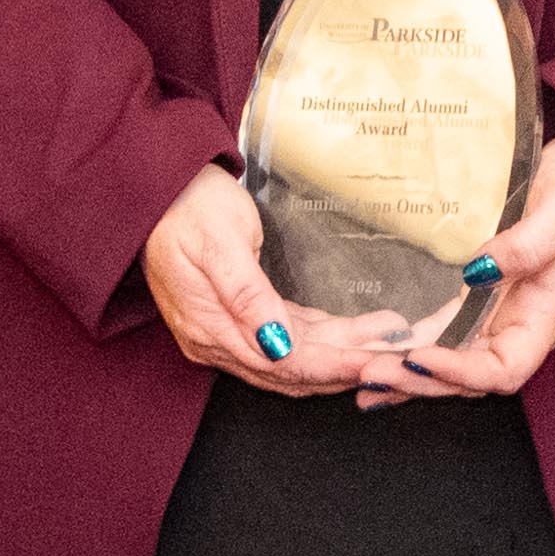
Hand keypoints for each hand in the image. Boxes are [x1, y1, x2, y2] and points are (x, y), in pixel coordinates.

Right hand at [139, 161, 437, 400]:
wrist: (155, 186)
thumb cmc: (185, 204)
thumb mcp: (218, 242)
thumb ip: (247, 296)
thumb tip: (278, 344)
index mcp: (209, 327)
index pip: (284, 363)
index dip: (335, 367)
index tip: (378, 364)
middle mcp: (215, 341)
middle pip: (294, 370)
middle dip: (349, 366)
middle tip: (399, 358)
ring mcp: (223, 332)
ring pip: (295, 358)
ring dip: (343, 354)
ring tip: (391, 342)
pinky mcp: (235, 318)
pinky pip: (287, 340)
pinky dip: (325, 339)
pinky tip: (357, 333)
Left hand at [389, 135, 554, 398]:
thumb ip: (528, 243)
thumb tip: (477, 271)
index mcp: (549, 313)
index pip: (506, 368)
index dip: (462, 372)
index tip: (420, 356)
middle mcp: (522, 325)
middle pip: (469, 377)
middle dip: (420, 380)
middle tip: (368, 374)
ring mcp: (502, 315)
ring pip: (451, 359)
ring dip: (408, 373)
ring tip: (361, 376)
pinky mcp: (483, 299)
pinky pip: (445, 334)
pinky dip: (413, 350)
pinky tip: (380, 355)